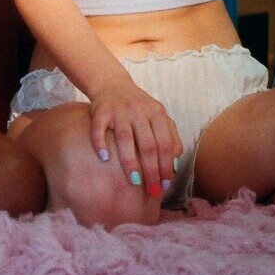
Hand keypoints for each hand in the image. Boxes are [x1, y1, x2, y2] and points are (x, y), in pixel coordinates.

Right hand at [89, 83, 182, 197]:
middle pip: (148, 144)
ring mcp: (119, 110)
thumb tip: (175, 164)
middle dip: (151, 170)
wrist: (111, 83)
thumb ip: (170, 136)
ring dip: (130, 162)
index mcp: (156, 112)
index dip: (166, 165)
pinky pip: (99, 129)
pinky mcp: (100, 111)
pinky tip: (104, 158)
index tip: (165, 185)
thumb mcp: (158, 115)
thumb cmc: (138, 106)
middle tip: (151, 191)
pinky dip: (100, 143)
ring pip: (125, 138)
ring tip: (134, 181)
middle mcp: (139, 110)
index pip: (165, 143)